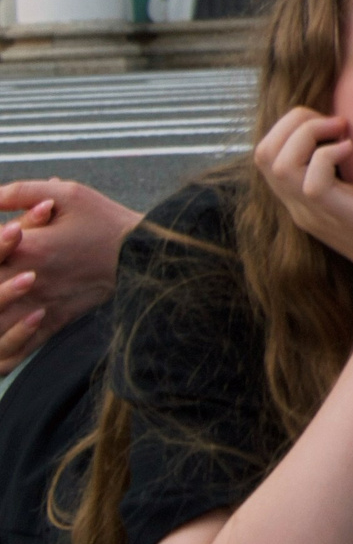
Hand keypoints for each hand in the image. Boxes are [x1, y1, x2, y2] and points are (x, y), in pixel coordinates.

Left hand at [0, 180, 140, 373]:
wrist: (147, 256)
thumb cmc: (107, 221)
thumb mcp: (70, 194)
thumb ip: (21, 192)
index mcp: (30, 246)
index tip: (3, 238)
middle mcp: (30, 280)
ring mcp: (42, 304)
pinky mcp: (55, 320)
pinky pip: (20, 346)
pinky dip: (7, 350)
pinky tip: (0, 351)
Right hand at [252, 108, 352, 299]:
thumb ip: (348, 169)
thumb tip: (350, 130)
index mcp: (303, 199)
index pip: (266, 153)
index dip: (291, 125)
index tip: (333, 123)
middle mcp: (301, 207)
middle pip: (262, 153)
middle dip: (294, 121)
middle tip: (335, 123)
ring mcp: (317, 214)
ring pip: (278, 163)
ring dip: (308, 133)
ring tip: (343, 133)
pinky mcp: (341, 217)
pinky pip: (311, 180)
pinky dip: (328, 154)